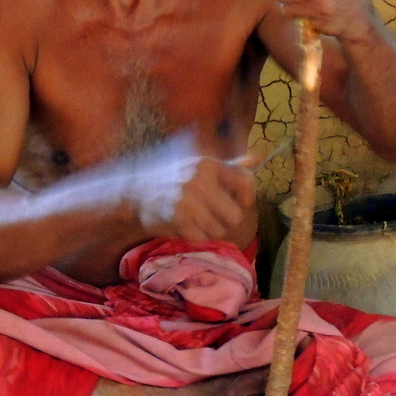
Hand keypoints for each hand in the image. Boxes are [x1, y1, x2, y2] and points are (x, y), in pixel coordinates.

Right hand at [123, 135, 255, 240]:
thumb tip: (259, 157)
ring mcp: (188, 201)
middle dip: (226, 220)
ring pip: (220, 231)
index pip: (246, 181)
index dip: (247, 197)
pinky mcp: (178, 219)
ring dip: (211, 230)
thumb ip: (231, 165)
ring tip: (196, 220)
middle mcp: (199, 180)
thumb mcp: (201, 166)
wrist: (135, 192)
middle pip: (236, 216)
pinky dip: (196, 236)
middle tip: (212, 215)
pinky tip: (186, 226)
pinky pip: (202, 238)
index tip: (239, 203)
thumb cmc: (174, 179)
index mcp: (208, 164)